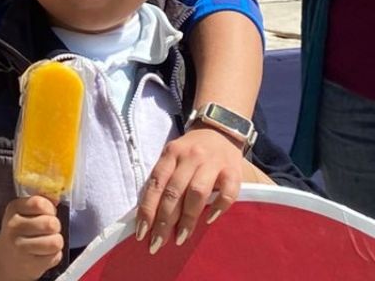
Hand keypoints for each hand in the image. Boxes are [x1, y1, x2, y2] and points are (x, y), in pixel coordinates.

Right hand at [0, 195, 64, 280]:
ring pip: (55, 241)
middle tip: (48, 230)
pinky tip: (44, 254)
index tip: (47, 213)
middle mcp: (14, 226)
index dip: (50, 208)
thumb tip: (56, 198)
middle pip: (51, 223)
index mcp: (13, 208)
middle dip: (55, 226)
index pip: (39, 203)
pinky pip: (55, 256)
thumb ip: (40, 203)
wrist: (6, 258)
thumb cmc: (21, 231)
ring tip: (47, 242)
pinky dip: (54, 255)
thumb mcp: (24, 212)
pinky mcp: (30, 264)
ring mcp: (20, 246)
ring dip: (56, 242)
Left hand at [136, 127, 242, 253]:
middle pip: (174, 192)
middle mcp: (190, 157)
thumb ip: (164, 180)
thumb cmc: (191, 151)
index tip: (141, 233)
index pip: (155, 185)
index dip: (147, 210)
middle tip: (157, 243)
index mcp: (170, 154)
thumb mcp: (172, 157)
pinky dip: (219, 207)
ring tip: (180, 238)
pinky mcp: (233, 170)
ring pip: (197, 193)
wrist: (220, 130)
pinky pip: (227, 191)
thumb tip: (149, 216)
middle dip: (164, 221)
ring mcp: (213, 162)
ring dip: (188, 218)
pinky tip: (209, 220)